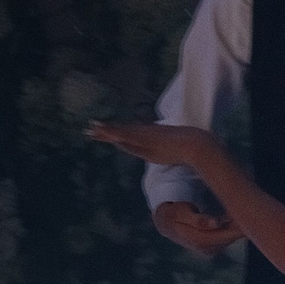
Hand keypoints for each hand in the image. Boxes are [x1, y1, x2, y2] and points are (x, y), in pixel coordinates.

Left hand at [89, 119, 213, 167]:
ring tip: (91, 128)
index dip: (114, 134)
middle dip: (105, 131)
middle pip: (122, 132)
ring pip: (122, 132)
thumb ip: (162, 153)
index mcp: (149, 138)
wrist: (196, 145)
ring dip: (107, 130)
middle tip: (88, 128)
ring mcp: (146, 135)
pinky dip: (116, 133)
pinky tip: (106, 133)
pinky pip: (128, 136)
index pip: (127, 136)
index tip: (101, 133)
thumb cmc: (187, 150)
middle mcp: (145, 134)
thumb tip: (162, 155)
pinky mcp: (147, 138)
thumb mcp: (171, 155)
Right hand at [154, 199, 242, 257]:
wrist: (166, 224)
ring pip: (230, 238)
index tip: (249, 217)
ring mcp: (210, 249)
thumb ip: (199, 220)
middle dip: (241, 227)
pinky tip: (237, 218)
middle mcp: (206, 248)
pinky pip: (227, 237)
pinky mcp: (213, 247)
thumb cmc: (175, 213)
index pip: (225, 236)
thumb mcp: (182, 213)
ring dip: (238, 227)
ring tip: (246, 212)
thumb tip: (216, 223)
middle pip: (230, 238)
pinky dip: (233, 228)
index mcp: (199, 240)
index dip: (238, 228)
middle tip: (255, 212)